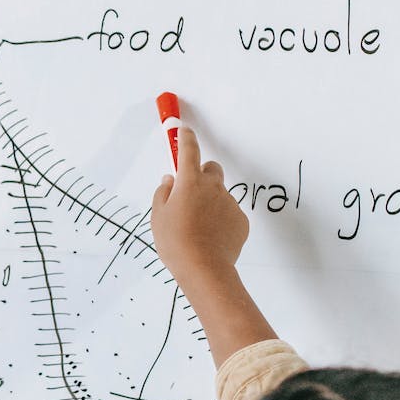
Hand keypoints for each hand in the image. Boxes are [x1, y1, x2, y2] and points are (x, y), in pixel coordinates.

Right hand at [148, 123, 276, 367]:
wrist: (204, 269)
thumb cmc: (175, 242)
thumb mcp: (157, 217)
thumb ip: (163, 193)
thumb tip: (170, 181)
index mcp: (189, 182)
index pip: (189, 150)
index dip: (185, 138)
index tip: (183, 130)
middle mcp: (213, 187)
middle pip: (211, 169)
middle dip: (202, 176)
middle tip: (190, 195)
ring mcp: (229, 203)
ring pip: (219, 194)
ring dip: (210, 202)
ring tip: (198, 227)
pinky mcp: (241, 220)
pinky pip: (229, 213)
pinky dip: (221, 220)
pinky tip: (210, 237)